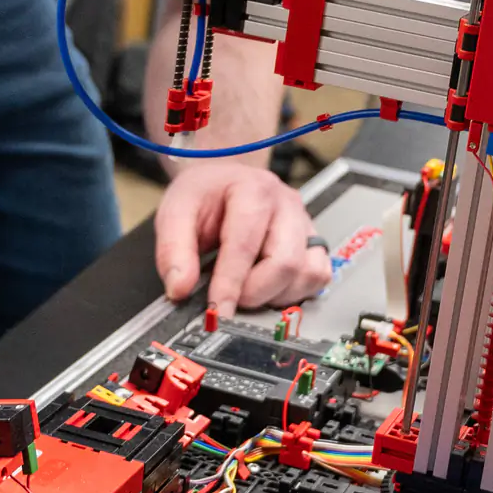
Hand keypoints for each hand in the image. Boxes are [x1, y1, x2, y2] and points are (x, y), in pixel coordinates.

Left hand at [155, 162, 331, 314]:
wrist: (224, 181)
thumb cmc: (205, 195)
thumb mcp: (176, 211)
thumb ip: (173, 251)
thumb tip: (179, 288)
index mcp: (252, 190)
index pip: (245, 245)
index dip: (230, 284)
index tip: (217, 311)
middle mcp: (286, 205)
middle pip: (285, 263)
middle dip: (254, 293)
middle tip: (229, 298)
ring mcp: (304, 224)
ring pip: (307, 274)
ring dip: (276, 295)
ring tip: (248, 288)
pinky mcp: (314, 242)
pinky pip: (318, 277)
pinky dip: (295, 292)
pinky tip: (270, 287)